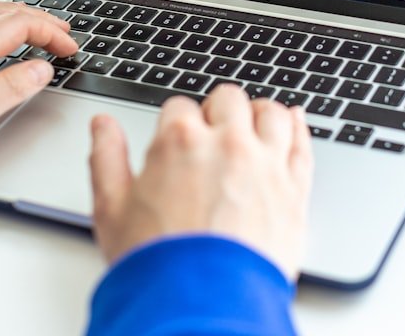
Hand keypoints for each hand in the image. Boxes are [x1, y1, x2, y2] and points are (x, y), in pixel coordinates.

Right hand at [89, 84, 313, 280]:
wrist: (201, 304)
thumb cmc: (157, 264)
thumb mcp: (111, 209)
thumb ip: (106, 158)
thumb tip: (102, 125)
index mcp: (180, 141)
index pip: (180, 106)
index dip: (176, 123)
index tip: (178, 139)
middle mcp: (227, 143)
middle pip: (228, 100)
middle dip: (217, 111)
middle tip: (212, 134)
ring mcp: (266, 163)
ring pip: (270, 113)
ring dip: (259, 114)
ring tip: (253, 124)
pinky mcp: (295, 189)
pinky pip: (302, 143)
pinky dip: (298, 128)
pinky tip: (293, 123)